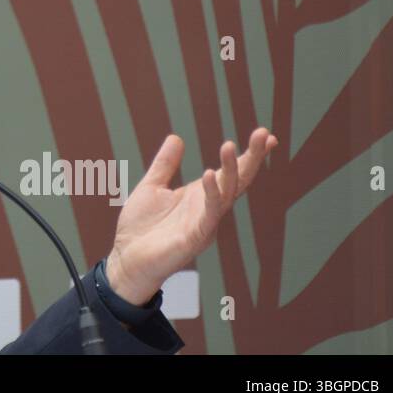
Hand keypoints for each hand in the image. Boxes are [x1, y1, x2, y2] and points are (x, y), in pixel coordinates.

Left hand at [105, 128, 278, 304]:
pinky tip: (210, 174)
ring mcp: (204, 223)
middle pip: (238, 180)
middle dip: (252, 158)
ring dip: (230, 170)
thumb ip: (165, 164)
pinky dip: (211, 193)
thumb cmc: (141, 227)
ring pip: (226, 193)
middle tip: (264, 134)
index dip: (248, 155)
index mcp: (200, 195)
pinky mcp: (195, 237)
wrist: (126, 258)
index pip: (231, 172)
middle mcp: (208, 208)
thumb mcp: (151, 187)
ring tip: (229, 145)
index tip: (266, 135)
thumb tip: (176, 137)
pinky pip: (208, 213)